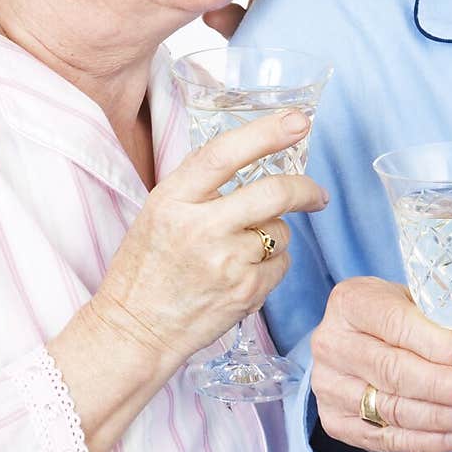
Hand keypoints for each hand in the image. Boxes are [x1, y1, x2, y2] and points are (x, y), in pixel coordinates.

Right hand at [86, 110, 328, 371]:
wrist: (134, 330)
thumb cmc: (146, 267)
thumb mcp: (158, 212)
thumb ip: (201, 185)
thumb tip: (258, 154)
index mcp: (173, 200)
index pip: (224, 154)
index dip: (266, 132)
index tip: (298, 121)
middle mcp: (200, 229)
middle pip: (273, 193)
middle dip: (305, 189)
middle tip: (317, 194)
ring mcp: (225, 264)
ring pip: (281, 231)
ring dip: (274, 234)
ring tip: (242, 250)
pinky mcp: (245, 294)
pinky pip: (281, 265)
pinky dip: (272, 265)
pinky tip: (243, 274)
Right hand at [310, 277, 451, 451]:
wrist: (356, 343)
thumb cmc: (395, 318)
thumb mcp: (424, 306)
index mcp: (350, 302)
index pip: (394, 324)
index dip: (437, 345)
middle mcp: (330, 343)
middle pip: (391, 370)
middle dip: (443, 387)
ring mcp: (328, 385)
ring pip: (389, 408)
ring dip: (440, 417)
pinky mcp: (335, 421)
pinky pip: (384, 438)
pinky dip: (424, 441)